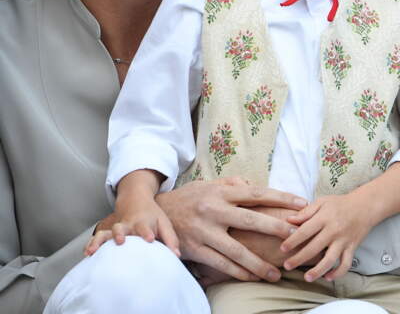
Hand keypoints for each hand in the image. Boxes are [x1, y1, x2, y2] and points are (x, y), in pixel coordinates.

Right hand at [85, 198, 179, 257]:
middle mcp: (128, 225)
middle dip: (120, 234)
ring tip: (95, 249)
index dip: (146, 233)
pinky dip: (92, 244)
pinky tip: (87, 253)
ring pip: (107, 232)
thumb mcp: (164, 222)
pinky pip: (98, 237)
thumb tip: (176, 255)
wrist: (135, 199)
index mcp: (143, 222)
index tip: (149, 239)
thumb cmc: (152, 215)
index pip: (145, 227)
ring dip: (101, 240)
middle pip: (123, 228)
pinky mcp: (109, 232)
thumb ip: (170, 239)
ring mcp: (117, 228)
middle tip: (120, 241)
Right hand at [156, 177, 306, 282]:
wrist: (156, 215)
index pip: (255, 193)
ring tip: (278, 274)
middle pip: (251, 220)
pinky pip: (222, 264)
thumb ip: (229, 185)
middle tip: (298, 238)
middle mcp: (214, 210)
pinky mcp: (196, 249)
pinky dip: (239, 272)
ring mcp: (205, 231)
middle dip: (277, 229)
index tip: (301, 204)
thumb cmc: (188, 199)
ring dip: (259, 264)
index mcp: (220, 192)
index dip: (280, 198)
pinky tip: (253, 277)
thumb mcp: (207, 185)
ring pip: (237, 250)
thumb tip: (251, 185)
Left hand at [280, 192, 371, 281]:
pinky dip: (337, 273)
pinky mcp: (352, 248)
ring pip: (330, 260)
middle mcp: (333, 230)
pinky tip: (327, 277)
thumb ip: (305, 212)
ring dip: (317, 271)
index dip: (293, 240)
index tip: (282, 248)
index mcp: (323, 218)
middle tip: (287, 266)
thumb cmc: (340, 203)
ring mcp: (343, 241)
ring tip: (307, 278)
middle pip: (314, 248)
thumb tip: (289, 219)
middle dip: (299, 258)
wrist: (364, 206)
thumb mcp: (321, 202)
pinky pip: (346, 264)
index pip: (305, 231)